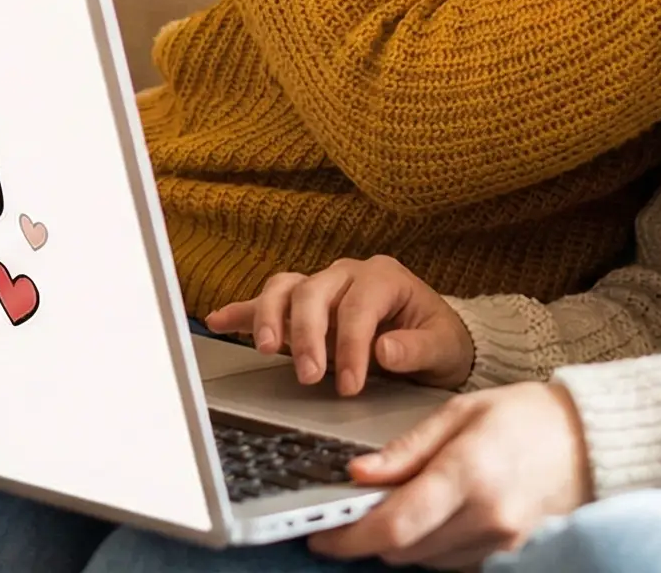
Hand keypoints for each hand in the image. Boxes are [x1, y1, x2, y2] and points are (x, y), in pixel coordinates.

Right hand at [202, 256, 474, 393]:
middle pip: (313, 292)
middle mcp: (348, 274)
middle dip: (306, 335)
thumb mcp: (443, 347)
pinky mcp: (303, 305)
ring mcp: (322, 286)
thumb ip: (417, 348)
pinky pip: (266, 300)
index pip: (359, 308)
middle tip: (310, 375)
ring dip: (269, 318)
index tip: (349, 386)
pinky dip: (241, 310)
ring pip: (284, 288)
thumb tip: (386, 350)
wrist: (431, 339)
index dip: (351, 347)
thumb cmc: (438, 340)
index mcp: (384, 277)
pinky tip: (217, 320)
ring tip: (265, 349)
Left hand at [310, 383, 591, 567]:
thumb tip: (358, 475)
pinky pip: (453, 563)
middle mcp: (487, 517)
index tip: (321, 535)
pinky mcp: (512, 556)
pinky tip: (439, 515)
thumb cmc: (529, 417)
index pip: (393, 526)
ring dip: (403, 541)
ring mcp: (503, 543)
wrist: (593, 441)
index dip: (347, 538)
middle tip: (355, 511)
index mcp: (469, 474)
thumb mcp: (461, 413)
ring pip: (424, 561)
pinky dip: (435, 546)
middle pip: (402, 551)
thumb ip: (406, 450)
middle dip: (370, 536)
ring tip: (407, 503)